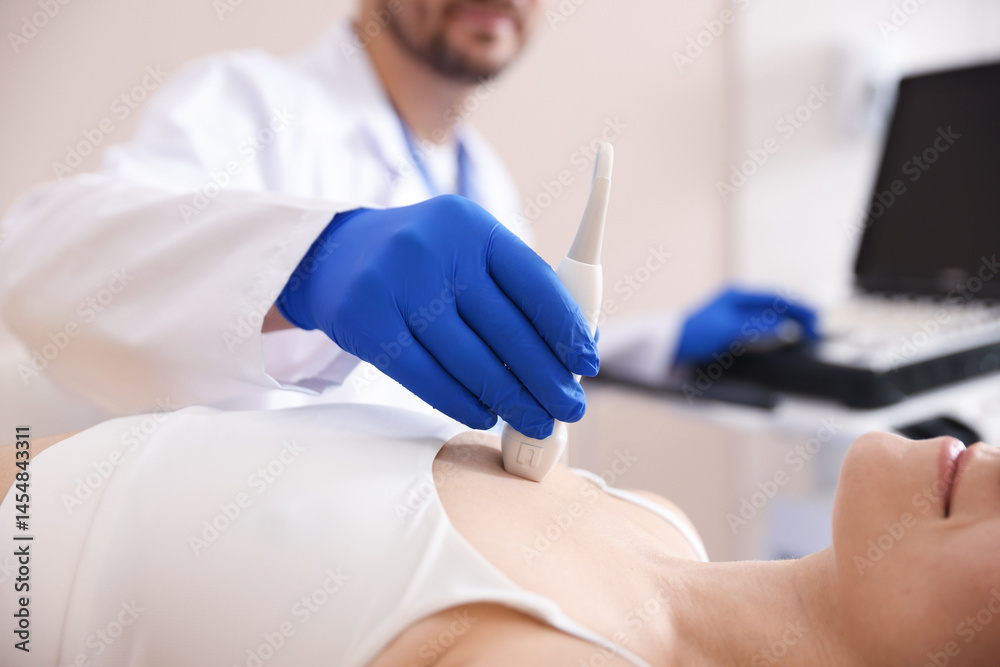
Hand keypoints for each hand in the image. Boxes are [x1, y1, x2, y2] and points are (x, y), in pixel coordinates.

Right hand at [277, 195, 598, 437]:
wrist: (336, 256)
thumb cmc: (423, 262)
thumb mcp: (469, 252)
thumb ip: (517, 290)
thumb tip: (574, 347)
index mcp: (474, 227)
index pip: (534, 283)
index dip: (566, 329)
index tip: (587, 364)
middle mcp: (437, 250)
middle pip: (506, 329)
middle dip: (545, 377)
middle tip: (569, 408)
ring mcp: (397, 284)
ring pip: (468, 359)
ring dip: (509, 399)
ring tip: (534, 420)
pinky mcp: (366, 320)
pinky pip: (425, 375)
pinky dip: (461, 402)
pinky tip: (485, 414)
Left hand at [674, 287, 818, 364]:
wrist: (670, 347)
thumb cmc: (694, 333)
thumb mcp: (727, 329)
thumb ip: (758, 327)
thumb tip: (787, 327)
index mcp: (738, 294)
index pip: (778, 296)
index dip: (800, 307)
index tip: (816, 320)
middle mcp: (740, 301)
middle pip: (778, 305)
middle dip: (800, 315)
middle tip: (817, 331)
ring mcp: (738, 315)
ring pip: (773, 317)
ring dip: (792, 324)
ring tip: (809, 335)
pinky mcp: (736, 329)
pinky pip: (765, 328)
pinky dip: (779, 333)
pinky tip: (787, 341)